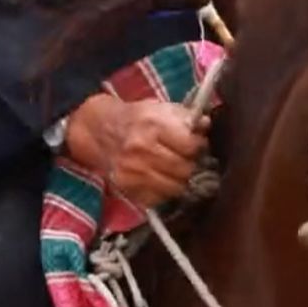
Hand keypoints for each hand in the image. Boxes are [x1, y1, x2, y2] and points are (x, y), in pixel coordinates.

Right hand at [66, 95, 209, 208]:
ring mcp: (134, 172)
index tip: (196, 144)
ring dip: (180, 180)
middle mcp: (142, 150)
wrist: (101, 132)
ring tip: (176, 170)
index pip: (190, 146)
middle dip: (191, 164)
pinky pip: (160, 198)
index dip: (198, 146)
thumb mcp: (160, 108)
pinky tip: (162, 179)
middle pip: (185, 169)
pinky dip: (165, 191)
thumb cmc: (136, 118)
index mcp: (153, 126)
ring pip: (175, 188)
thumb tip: (206, 124)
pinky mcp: (128, 188)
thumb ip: (185, 116)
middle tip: (188, 159)